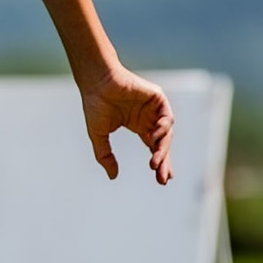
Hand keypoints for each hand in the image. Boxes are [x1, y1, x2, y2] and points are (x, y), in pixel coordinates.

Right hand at [79, 65, 174, 184]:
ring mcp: (154, 108)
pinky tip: (153, 138)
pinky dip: (163, 129)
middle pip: (162, 143)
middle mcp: (148, 117)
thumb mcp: (98, 136)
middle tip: (163, 178)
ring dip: (162, 149)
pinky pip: (167, 118)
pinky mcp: (157, 98)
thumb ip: (105, 156)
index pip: (153, 146)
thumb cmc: (95, 104)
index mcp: (138, 125)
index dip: (159, 162)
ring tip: (154, 162)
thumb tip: (113, 177)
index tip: (162, 180)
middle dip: (163, 161)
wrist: (96, 83)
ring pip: (166, 133)